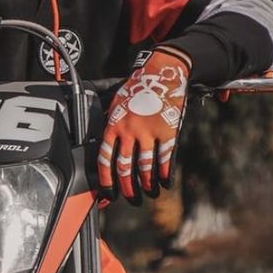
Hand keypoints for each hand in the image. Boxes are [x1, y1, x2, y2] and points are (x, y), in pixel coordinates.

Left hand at [98, 47, 191, 202]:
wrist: (161, 73)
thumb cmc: (137, 88)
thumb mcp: (116, 103)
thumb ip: (110, 124)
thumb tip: (105, 144)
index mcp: (114, 125)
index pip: (105, 159)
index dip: (106, 180)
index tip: (108, 192)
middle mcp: (129, 131)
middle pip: (125, 168)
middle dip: (127, 188)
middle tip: (130, 198)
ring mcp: (149, 133)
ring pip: (145, 168)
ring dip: (147, 185)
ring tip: (149, 193)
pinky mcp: (168, 132)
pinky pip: (165, 159)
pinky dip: (165, 174)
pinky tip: (165, 183)